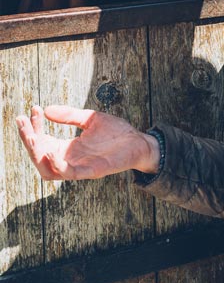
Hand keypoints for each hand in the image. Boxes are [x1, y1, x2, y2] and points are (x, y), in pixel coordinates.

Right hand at [14, 104, 157, 180]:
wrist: (141, 143)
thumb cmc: (117, 133)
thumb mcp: (90, 119)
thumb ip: (70, 116)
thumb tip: (47, 109)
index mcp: (67, 148)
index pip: (41, 141)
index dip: (33, 127)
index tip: (33, 109)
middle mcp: (69, 159)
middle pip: (39, 157)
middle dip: (28, 141)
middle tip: (23, 123)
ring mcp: (80, 167)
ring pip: (47, 170)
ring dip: (37, 155)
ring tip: (32, 137)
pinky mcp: (92, 171)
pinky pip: (69, 173)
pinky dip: (57, 165)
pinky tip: (51, 152)